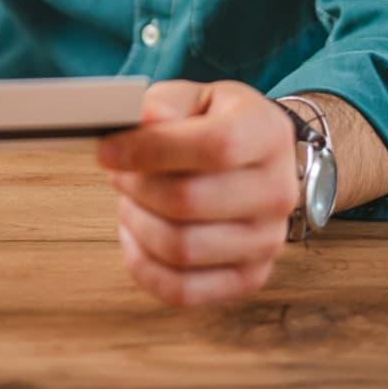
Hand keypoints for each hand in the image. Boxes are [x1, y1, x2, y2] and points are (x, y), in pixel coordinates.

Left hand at [96, 80, 300, 306]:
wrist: (253, 161)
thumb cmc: (216, 125)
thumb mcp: (195, 97)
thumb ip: (166, 104)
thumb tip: (145, 122)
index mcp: (269, 134)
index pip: (215, 148)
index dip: (153, 150)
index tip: (108, 150)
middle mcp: (278, 192)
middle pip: (188, 202)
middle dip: (136, 187)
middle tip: (118, 173)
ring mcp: (268, 241)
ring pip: (180, 248)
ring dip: (137, 223)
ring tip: (131, 201)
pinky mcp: (249, 278)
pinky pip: (182, 291)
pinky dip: (144, 267)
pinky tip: (136, 236)